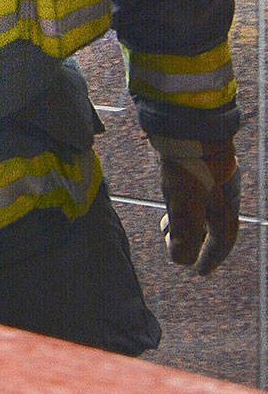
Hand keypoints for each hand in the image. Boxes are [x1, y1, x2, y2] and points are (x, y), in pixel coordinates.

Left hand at [151, 135, 239, 275]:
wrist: (188, 121)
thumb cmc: (190, 163)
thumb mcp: (185, 201)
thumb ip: (185, 232)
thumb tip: (181, 260)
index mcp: (225, 205)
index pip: (221, 240)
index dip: (210, 257)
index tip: (199, 272)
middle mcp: (223, 192)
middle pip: (212, 224)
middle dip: (197, 240)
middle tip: (180, 248)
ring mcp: (211, 175)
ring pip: (202, 206)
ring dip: (187, 220)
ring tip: (168, 225)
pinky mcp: (197, 162)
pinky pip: (193, 191)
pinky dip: (182, 202)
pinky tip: (170, 196)